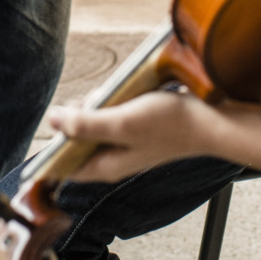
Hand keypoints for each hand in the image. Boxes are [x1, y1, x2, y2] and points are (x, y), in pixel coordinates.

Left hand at [49, 90, 222, 182]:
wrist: (209, 119)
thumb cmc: (169, 124)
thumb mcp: (123, 123)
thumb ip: (86, 124)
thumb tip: (53, 119)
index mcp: (105, 167)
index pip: (63, 166)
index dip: (51, 147)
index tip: (55, 120)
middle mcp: (112, 158)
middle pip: (76, 139)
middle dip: (77, 116)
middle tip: (96, 101)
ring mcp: (124, 144)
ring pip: (94, 123)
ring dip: (96, 105)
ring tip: (116, 94)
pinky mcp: (134, 129)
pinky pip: (111, 114)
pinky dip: (112, 101)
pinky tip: (125, 92)